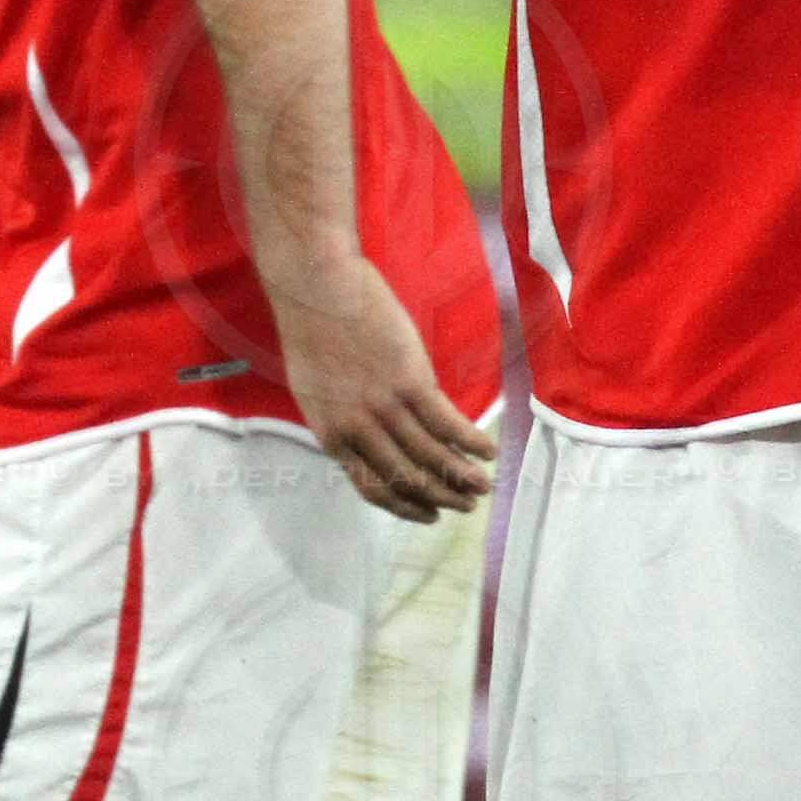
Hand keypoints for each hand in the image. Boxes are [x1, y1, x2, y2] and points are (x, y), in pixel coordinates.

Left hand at [270, 254, 494, 523]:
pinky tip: (488, 450)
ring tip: (483, 486)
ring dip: (461, 477)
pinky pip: (447, 423)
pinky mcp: (410, 382)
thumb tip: (372, 439)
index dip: (405, 506)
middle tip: (465, 506)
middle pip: (407, 478)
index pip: (373, 487)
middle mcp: (358, 429)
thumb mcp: (315, 389)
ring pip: (431, 457)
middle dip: (440, 498)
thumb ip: (343, 419)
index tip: (428, 514)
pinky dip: (470, 442)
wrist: (314, 286)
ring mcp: (384, 407)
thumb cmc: (312, 329)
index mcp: (330, 434)